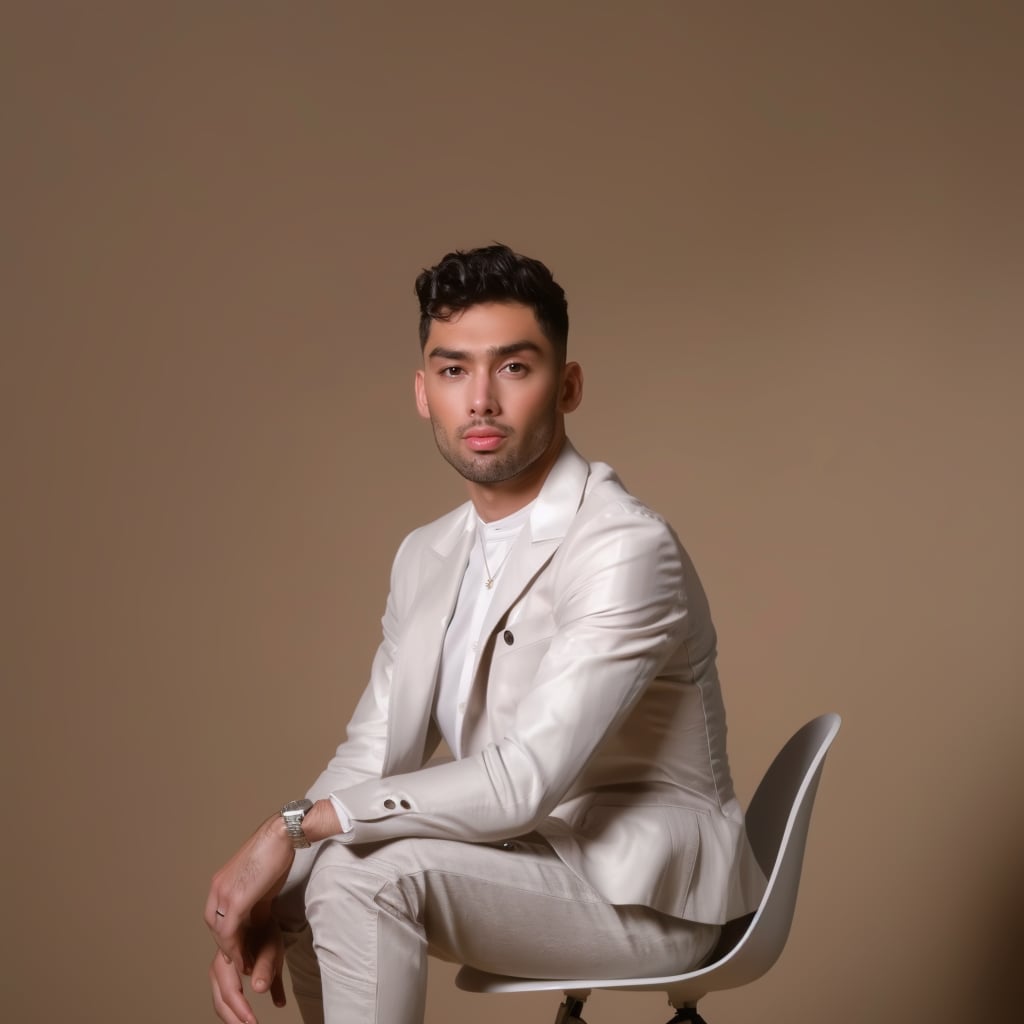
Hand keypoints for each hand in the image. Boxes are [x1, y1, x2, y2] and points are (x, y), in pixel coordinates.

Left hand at [205, 814, 294, 973]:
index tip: (238, 950)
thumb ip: (255, 901)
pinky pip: (229, 932)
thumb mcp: (261, 882)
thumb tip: (257, 919)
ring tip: (244, 965)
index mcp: (222, 882)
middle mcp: (218, 888)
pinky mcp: (236, 899)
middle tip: (241, 961)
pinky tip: (245, 959)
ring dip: (231, 952)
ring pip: (220, 933)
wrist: (282, 834)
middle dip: (227, 947)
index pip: (216, 916)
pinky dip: (235, 949)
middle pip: (214, 927)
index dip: (225, 936)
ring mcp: (224, 893)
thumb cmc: (276, 852)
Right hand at [209, 905, 285, 1023]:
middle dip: (233, 1018)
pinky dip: (232, 1010)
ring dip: (231, 1016)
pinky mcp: (225, 975)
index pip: (231, 991)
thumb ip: (265, 968)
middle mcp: (220, 965)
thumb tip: (259, 989)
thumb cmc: (266, 930)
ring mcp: (220, 970)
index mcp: (228, 957)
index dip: (241, 1010)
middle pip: (221, 999)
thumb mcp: (271, 947)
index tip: (253, 1023)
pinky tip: (242, 1019)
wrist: (260, 916)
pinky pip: (225, 996)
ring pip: (220, 1000)